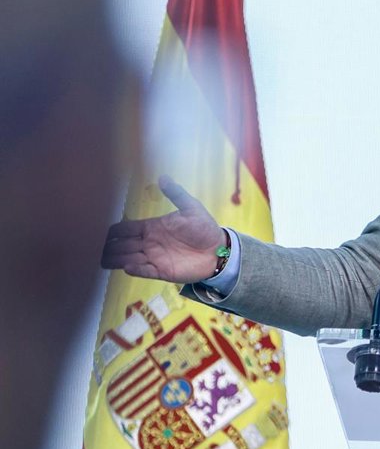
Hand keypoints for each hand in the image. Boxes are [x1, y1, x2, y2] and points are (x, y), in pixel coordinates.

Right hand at [101, 175, 225, 283]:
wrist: (219, 249)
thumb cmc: (204, 227)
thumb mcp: (191, 208)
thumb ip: (176, 194)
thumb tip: (163, 176)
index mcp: (152, 227)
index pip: (125, 229)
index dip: (113, 231)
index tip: (99, 230)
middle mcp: (148, 243)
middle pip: (121, 245)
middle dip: (107, 247)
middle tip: (91, 248)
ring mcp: (153, 257)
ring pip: (127, 258)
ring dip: (116, 259)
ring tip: (101, 259)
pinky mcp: (162, 271)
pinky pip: (144, 271)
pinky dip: (135, 269)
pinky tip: (127, 266)